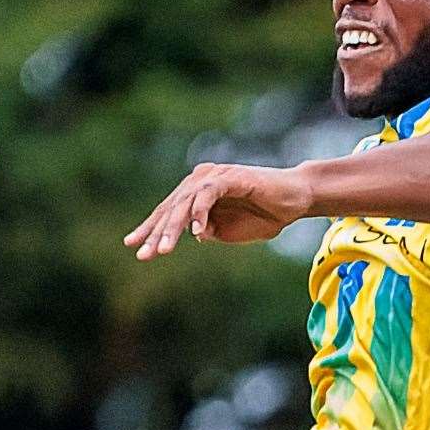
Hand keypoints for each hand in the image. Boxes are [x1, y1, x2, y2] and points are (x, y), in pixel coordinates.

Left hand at [123, 162, 314, 258]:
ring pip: (185, 201)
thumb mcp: (229, 231)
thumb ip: (209, 231)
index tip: (133, 246)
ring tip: (163, 249)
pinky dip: (199, 212)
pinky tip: (196, 232)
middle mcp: (202, 180)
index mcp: (198, 192)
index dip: (150, 228)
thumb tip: (192, 234)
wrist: (296, 199)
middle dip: (156, 231)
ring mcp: (216, 176)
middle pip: (172, 206)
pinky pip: (208, 194)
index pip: (169, 210)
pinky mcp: (231, 176)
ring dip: (173, 227)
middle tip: (144, 254)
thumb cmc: (265, 214)